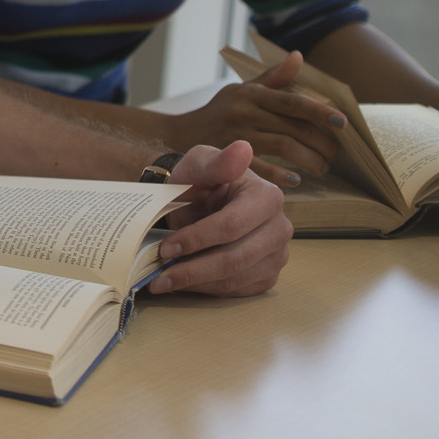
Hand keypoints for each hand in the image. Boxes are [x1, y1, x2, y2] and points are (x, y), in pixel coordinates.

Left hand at [148, 140, 291, 296]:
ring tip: (164, 282)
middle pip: (235, 259)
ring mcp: (277, 254)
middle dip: (193, 269)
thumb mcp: (200, 163)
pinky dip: (208, 289)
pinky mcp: (268, 274)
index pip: (231, 226)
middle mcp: (280, 228)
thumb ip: (218, 161)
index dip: (197, 239)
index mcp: (268, 196)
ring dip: (197, 283)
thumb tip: (243, 148)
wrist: (198, 198)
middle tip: (159, 275)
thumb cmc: (198, 179)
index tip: (165, 248)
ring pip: (236, 279)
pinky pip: (238, 290)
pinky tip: (184, 283)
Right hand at [167, 51, 344, 185]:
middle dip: (321, 142)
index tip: (343, 122)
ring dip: (309, 159)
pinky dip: (281, 175)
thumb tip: (298, 57)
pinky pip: (260, 167)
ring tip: (322, 167)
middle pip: (292, 126)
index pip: (292, 101)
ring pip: (283, 146)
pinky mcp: (227, 156)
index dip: (320, 111)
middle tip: (335, 154)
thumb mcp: (241, 90)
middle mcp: (243, 111)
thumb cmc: (218, 112)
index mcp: (251, 94)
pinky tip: (296, 179)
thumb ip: (273, 78)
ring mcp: (235, 134)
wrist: (179, 135)